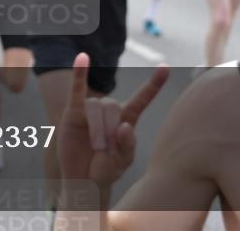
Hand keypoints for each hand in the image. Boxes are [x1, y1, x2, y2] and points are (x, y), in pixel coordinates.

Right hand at [58, 53, 169, 189]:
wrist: (82, 181)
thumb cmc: (104, 170)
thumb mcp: (123, 162)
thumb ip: (128, 145)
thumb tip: (124, 125)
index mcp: (127, 119)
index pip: (142, 98)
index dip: (154, 83)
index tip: (166, 67)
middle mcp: (110, 110)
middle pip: (114, 106)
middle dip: (110, 130)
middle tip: (105, 151)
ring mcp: (91, 109)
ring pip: (97, 106)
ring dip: (97, 129)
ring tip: (96, 147)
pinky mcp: (73, 111)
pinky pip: (76, 89)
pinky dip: (79, 72)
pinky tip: (82, 57)